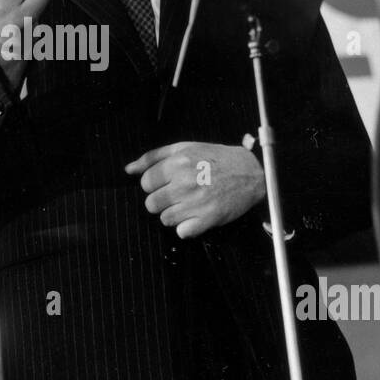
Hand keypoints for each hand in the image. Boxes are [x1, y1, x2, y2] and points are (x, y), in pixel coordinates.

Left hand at [126, 141, 265, 239]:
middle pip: (151, 203)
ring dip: (174, 214)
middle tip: (178, 194)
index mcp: (178, 163)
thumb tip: (129, 169)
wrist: (251, 172)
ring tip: (189, 204)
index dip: (155, 184)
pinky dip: (187, 227)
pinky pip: (181, 232)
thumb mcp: (184, 148)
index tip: (167, 183)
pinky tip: (196, 215)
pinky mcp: (207, 219)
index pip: (145, 183)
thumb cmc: (216, 158)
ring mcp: (196, 203)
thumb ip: (154, 157)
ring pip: (164, 219)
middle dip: (162, 200)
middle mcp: (184, 183)